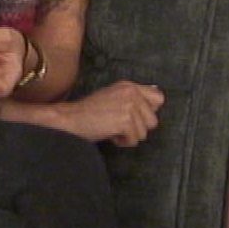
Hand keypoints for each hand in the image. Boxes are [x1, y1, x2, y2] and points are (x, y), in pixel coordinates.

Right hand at [47, 81, 165, 146]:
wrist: (69, 119)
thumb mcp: (112, 97)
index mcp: (129, 86)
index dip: (148, 111)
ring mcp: (129, 106)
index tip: (133, 115)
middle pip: (153, 120)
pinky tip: (110, 134)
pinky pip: (134, 140)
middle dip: (137, 127)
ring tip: (112, 129)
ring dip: (129, 135)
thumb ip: (132, 98)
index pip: (158, 98)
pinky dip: (122, 142)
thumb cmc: (88, 112)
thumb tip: (156, 100)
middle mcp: (132, 93)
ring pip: (144, 132)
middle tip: (118, 124)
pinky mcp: (126, 121)